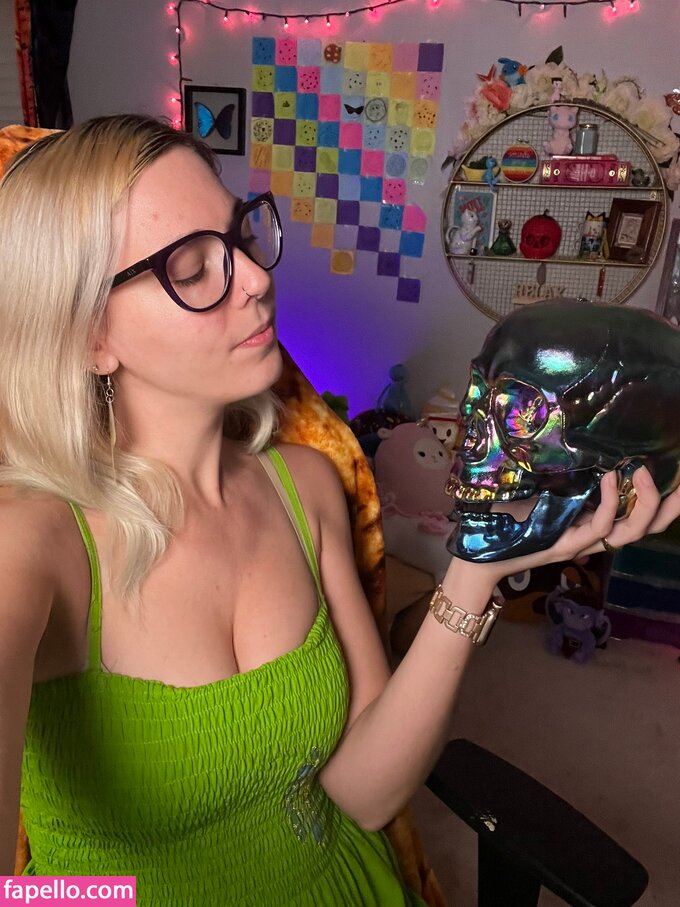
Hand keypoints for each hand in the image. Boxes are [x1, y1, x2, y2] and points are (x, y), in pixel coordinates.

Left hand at [453, 466, 679, 589]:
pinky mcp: (566, 544)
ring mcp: (582, 541)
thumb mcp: (540, 483)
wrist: (478, 546)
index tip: (678, 472)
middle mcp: (593, 533)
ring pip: (631, 531)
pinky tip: (611, 476)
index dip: (663, 497)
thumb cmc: (506, 511)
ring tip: (646, 471)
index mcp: (592, 519)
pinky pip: (600, 526)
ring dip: (646, 502)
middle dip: (671, 505)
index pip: (638, 512)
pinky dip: (610, 501)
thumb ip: (562, 465)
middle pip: (647, 526)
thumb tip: (573, 428)